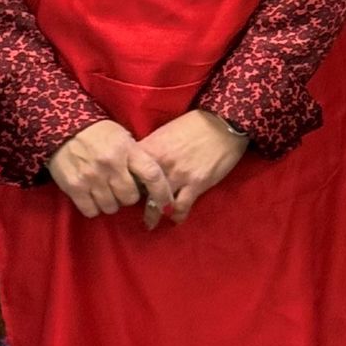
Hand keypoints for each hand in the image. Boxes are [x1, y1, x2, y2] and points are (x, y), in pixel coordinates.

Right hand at [48, 121, 174, 220]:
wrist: (63, 127)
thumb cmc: (99, 133)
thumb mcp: (124, 138)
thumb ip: (137, 158)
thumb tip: (150, 183)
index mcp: (127, 150)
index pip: (152, 175)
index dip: (162, 193)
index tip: (166, 203)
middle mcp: (111, 165)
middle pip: (130, 197)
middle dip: (129, 197)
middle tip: (123, 189)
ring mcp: (91, 177)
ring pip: (111, 207)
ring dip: (111, 203)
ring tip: (106, 192)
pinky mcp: (74, 187)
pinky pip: (91, 210)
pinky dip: (94, 208)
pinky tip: (93, 197)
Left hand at [132, 109, 249, 225]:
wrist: (223, 122)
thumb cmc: (194, 124)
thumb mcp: (165, 132)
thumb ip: (151, 149)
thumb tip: (140, 163)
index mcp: (150, 150)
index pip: (126, 173)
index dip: (122, 182)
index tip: (122, 190)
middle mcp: (160, 165)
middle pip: (138, 191)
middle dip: (134, 203)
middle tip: (132, 210)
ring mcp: (178, 176)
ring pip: (157, 204)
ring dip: (153, 216)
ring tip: (150, 223)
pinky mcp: (196, 184)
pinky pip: (181, 207)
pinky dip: (177, 216)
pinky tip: (175, 219)